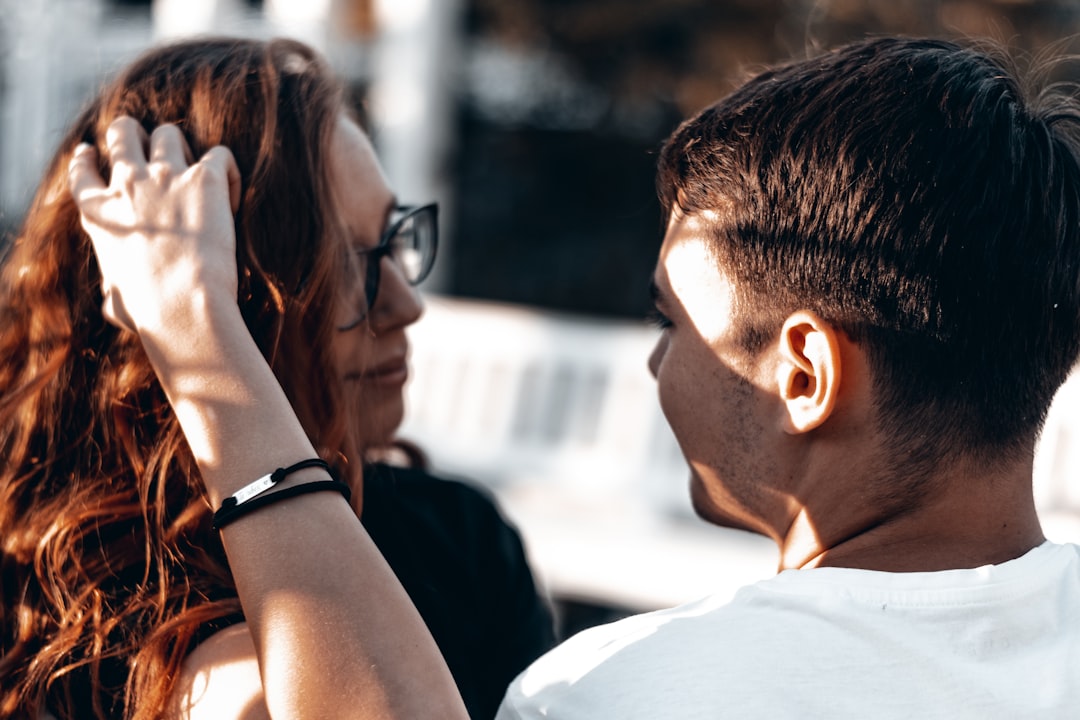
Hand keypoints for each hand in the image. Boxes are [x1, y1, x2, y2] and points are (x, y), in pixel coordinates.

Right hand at [68, 117, 241, 333]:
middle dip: (136, 133)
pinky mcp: (205, 180)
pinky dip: (228, 170)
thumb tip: (112, 301)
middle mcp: (128, 185)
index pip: (82, 171)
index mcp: (99, 214)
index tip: (93, 152)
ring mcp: (166, 177)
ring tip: (196, 169)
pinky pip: (220, 154)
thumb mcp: (114, 301)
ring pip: (168, 133)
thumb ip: (112, 289)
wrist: (181, 305)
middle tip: (153, 146)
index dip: (88, 158)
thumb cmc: (149, 313)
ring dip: (181, 147)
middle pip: (122, 131)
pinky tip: (230, 195)